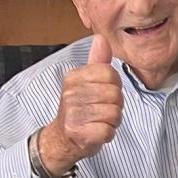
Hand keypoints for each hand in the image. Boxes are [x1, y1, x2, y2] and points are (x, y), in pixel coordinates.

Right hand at [40, 35, 123, 175]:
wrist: (62, 139)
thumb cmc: (80, 108)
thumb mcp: (87, 82)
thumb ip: (97, 61)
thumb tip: (101, 38)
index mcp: (73, 77)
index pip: (110, 73)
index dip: (114, 85)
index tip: (104, 92)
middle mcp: (70, 94)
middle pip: (115, 94)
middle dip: (115, 104)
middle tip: (101, 110)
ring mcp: (74, 114)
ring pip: (115, 113)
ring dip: (112, 120)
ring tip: (99, 121)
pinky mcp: (79, 133)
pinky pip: (109, 130)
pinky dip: (108, 133)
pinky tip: (96, 132)